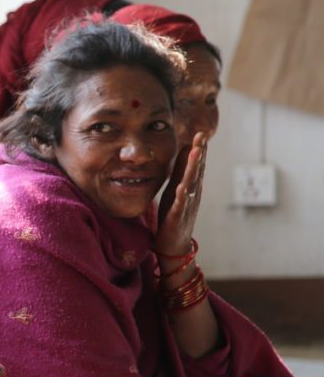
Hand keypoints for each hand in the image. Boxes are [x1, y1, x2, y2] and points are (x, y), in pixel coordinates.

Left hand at [156, 132, 207, 255]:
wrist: (174, 243)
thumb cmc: (174, 213)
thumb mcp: (176, 188)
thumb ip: (181, 171)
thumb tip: (186, 150)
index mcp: (190, 185)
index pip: (196, 164)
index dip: (199, 149)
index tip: (200, 132)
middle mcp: (192, 193)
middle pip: (197, 170)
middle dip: (200, 153)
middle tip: (202, 136)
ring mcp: (186, 205)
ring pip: (191, 184)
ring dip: (194, 168)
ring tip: (196, 153)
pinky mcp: (177, 217)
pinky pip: (180, 205)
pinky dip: (182, 195)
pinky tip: (183, 187)